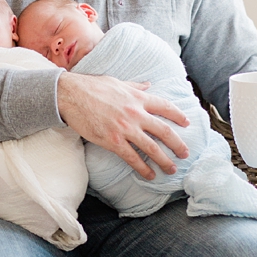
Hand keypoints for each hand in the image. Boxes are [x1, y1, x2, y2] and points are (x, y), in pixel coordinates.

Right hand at [54, 69, 190, 177]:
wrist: (70, 95)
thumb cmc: (91, 86)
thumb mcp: (118, 82)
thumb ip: (135, 85)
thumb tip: (148, 84)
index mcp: (138, 97)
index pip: (165, 107)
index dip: (178, 116)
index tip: (187, 123)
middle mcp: (136, 113)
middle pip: (164, 131)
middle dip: (178, 144)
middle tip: (185, 153)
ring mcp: (125, 128)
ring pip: (152, 148)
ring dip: (164, 160)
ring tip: (172, 169)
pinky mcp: (113, 141)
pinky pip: (132, 158)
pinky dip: (143, 168)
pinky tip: (150, 175)